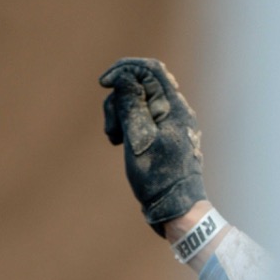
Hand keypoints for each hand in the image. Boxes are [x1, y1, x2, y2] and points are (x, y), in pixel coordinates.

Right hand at [99, 57, 207, 232]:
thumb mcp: (138, 138)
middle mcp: (176, 111)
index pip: (149, 69)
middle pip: (140, 84)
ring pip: (136, 102)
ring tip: (114, 139)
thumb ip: (131, 104)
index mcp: (174, 108)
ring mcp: (171, 123)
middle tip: (111, 128)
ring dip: (119, 115)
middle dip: (118, 99)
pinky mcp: (164, 135)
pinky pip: (141, 118)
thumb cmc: (159, 177)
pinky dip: (126, 125)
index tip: (103, 84)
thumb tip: (124, 76)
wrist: (177, 209)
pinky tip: (119, 143)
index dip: (123, 69)